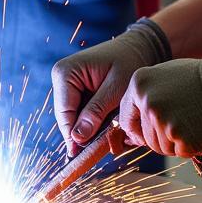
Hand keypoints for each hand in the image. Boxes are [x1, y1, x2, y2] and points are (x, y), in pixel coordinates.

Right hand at [51, 19, 170, 157]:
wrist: (139, 47)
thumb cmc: (129, 62)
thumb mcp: (115, 88)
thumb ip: (96, 112)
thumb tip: (77, 138)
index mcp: (66, 73)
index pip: (64, 112)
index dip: (73, 136)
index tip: (82, 155)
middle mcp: (62, 77)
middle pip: (67, 117)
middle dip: (83, 133)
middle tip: (101, 150)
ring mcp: (68, 84)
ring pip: (74, 117)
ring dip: (90, 129)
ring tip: (109, 139)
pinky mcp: (77, 89)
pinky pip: (82, 112)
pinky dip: (94, 122)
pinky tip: (108, 128)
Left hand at [117, 48, 201, 156]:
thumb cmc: (199, 79)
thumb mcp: (164, 76)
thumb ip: (145, 96)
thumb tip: (131, 128)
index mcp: (139, 84)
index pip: (126, 117)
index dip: (135, 129)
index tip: (143, 134)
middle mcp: (147, 103)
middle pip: (145, 136)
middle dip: (161, 135)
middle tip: (181, 121)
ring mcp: (164, 122)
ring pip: (160, 147)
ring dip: (175, 142)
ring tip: (191, 121)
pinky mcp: (181, 139)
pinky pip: (179, 152)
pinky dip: (190, 146)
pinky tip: (199, 128)